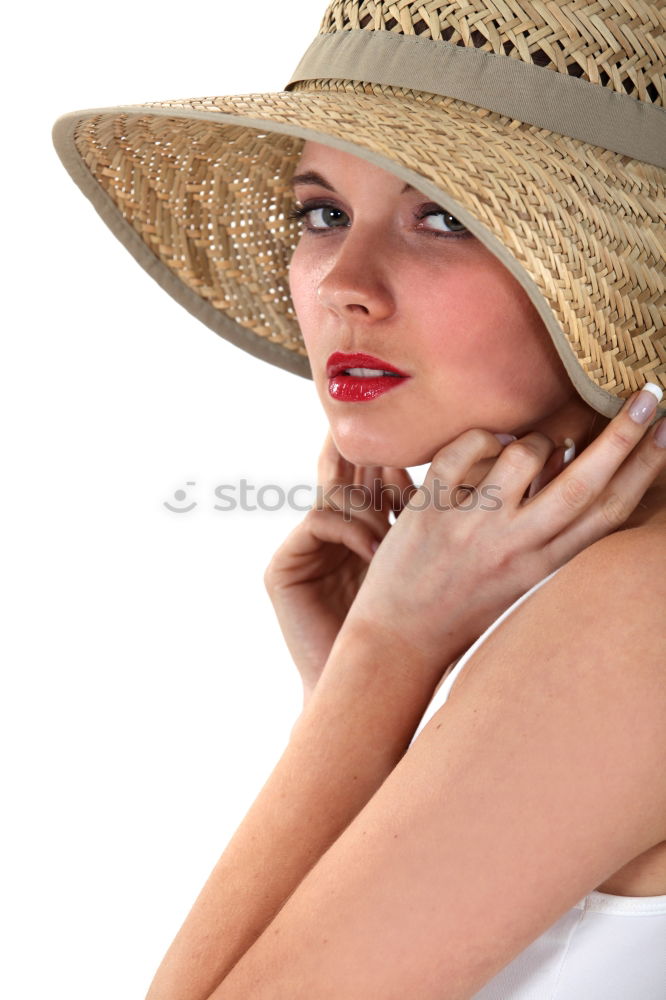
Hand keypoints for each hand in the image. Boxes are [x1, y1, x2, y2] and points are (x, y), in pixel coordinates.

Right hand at [263, 431, 414, 701]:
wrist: (371, 686)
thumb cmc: (408, 635)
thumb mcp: (422, 567)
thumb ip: (428, 523)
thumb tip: (469, 472)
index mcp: (359, 536)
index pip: (370, 486)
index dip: (391, 463)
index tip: (419, 443)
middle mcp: (329, 539)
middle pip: (344, 480)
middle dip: (366, 455)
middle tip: (387, 431)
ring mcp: (303, 552)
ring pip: (334, 495)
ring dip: (368, 500)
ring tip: (394, 508)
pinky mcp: (281, 568)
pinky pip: (319, 520)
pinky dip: (351, 529)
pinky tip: (376, 548)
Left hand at [342, 392, 665, 671]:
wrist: (399, 638)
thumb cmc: (464, 606)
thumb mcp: (522, 579)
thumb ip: (553, 536)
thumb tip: (578, 470)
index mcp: (545, 567)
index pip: (609, 512)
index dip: (646, 469)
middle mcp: (515, 547)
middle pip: (582, 483)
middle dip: (624, 436)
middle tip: (651, 393)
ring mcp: (472, 527)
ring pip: (524, 454)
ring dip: (530, 440)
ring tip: (519, 454)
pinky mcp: (431, 510)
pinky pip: (466, 448)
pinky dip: (479, 437)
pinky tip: (480, 448)